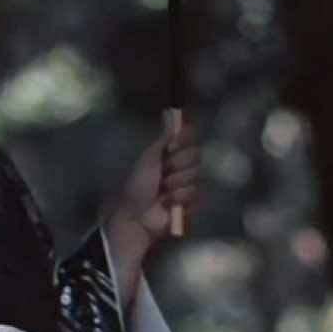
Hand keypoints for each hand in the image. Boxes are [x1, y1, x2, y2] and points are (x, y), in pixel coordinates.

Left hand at [107, 111, 201, 259]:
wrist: (137, 215)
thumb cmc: (138, 186)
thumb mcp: (147, 159)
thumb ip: (163, 139)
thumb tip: (172, 116)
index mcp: (168, 153)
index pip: (189, 138)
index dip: (185, 139)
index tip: (174, 145)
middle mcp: (179, 166)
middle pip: (196, 154)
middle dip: (178, 164)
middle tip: (163, 173)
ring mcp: (186, 184)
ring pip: (195, 174)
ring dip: (175, 183)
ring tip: (162, 191)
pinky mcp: (190, 202)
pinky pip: (194, 193)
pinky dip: (178, 198)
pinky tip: (167, 203)